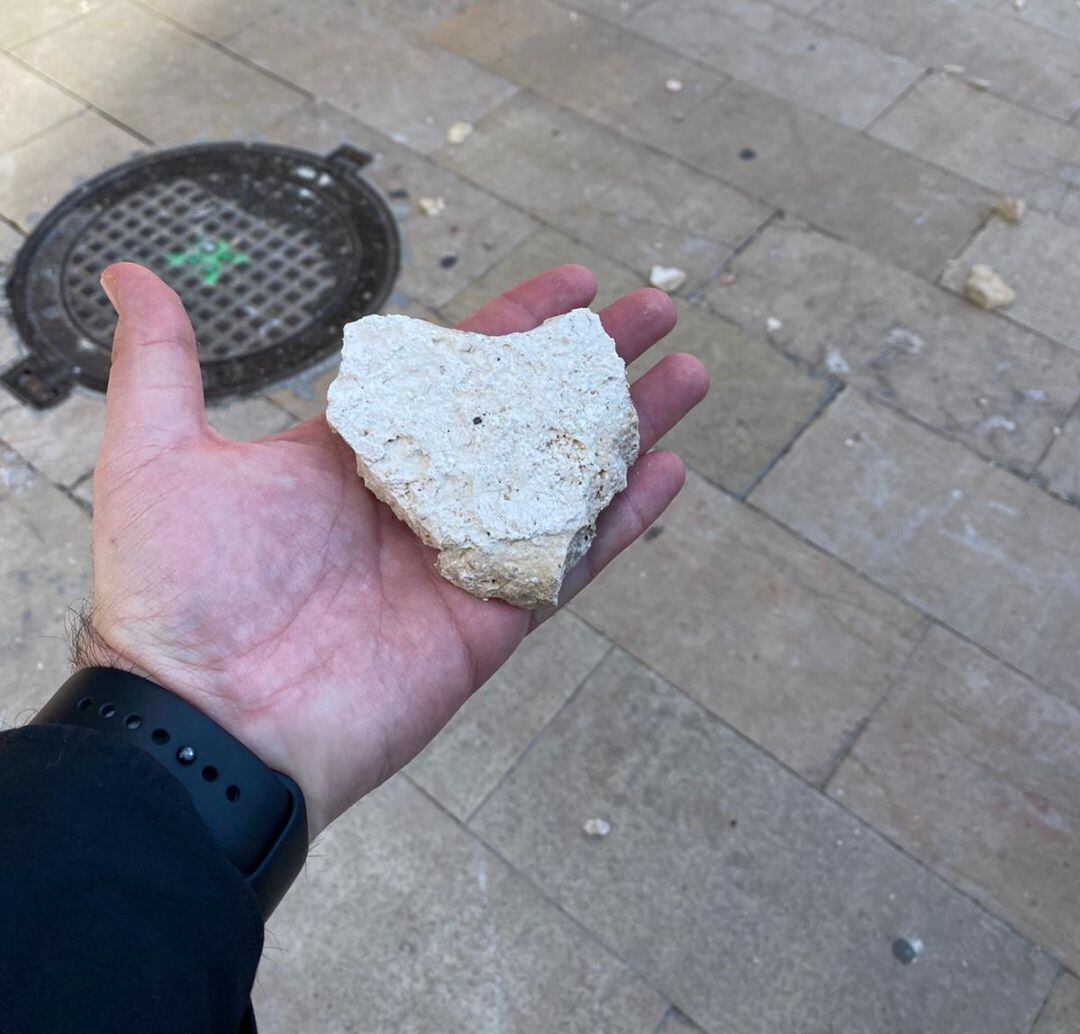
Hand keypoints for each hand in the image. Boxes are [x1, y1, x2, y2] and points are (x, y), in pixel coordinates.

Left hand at [83, 262, 707, 835]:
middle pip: (529, 414)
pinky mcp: (493, 619)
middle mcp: (422, 498)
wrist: (208, 724)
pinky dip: (624, 520)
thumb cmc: (177, 595)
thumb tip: (131, 276)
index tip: (575, 284)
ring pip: (565, 478)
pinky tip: (668, 472)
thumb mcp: (157, 455)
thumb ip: (163, 362)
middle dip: (594, 361)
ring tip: (689, 376)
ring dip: (629, 427)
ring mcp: (464, 558)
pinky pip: (572, 560)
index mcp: (362, 454)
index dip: (517, 323)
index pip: (456, 369)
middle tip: (655, 314)